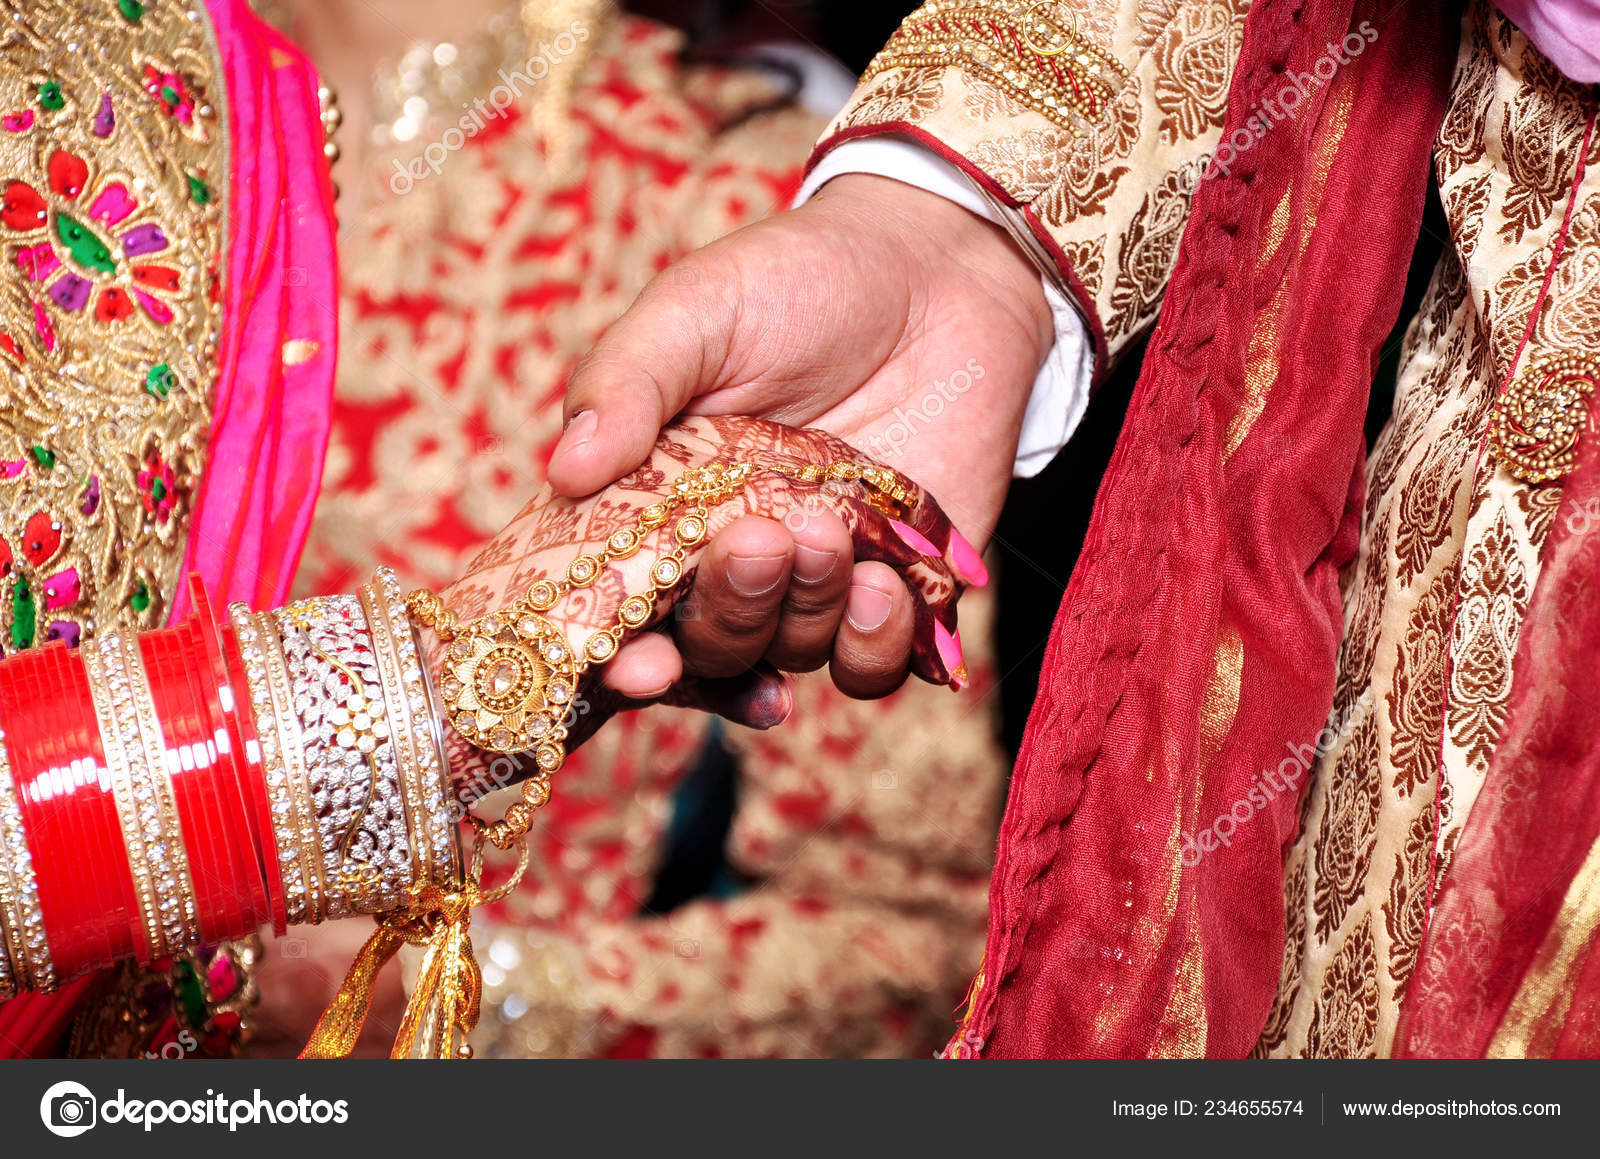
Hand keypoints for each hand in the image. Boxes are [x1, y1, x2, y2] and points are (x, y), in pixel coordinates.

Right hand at [546, 174, 1053, 699]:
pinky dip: (874, 646)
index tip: (638, 661)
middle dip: (730, 615)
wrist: (936, 270)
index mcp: (657, 505)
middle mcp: (729, 558)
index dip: (621, 653)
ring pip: (789, 653)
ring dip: (803, 614)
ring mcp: (814, 579)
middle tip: (759, 542)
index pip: (620, 608)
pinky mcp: (898, 585)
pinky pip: (874, 662)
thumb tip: (566, 470)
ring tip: (826, 532)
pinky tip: (881, 589)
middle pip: (709, 645)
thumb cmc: (796, 280)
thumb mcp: (698, 309)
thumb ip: (630, 380)